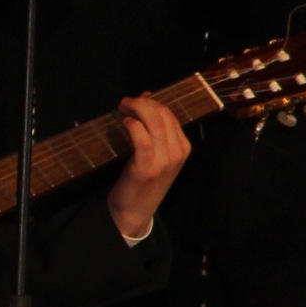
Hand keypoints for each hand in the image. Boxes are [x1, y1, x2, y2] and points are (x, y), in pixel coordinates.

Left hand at [104, 94, 190, 240]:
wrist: (134, 211)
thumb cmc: (142, 180)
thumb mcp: (154, 152)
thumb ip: (153, 127)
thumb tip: (146, 96)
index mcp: (183, 147)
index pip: (170, 114)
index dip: (151, 102)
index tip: (134, 100)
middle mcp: (178, 152)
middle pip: (162, 114)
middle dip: (142, 103)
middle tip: (124, 103)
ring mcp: (165, 160)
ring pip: (154, 122)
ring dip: (135, 109)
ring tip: (122, 109)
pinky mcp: (147, 167)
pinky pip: (141, 137)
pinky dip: (132, 125)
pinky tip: (124, 123)